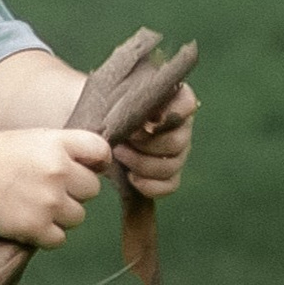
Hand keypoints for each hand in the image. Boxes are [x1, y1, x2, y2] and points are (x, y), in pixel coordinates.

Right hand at [0, 124, 110, 245]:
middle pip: (93, 189)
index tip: (87, 168)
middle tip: (50, 190)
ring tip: (37, 206)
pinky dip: (47, 235)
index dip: (97, 162)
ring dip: (62, 216)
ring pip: (78, 216)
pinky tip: (31, 222)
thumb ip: (66, 149)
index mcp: (59, 144)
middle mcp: (58, 171)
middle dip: (75, 192)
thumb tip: (97, 165)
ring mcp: (49, 201)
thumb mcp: (35, 138)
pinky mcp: (36, 227)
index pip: (101, 151)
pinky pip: (60, 238)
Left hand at [113, 81, 196, 200]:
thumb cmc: (106, 109)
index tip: (144, 121)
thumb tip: (142, 121)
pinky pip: (169, 186)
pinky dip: (149, 185)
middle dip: (146, 145)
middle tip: (123, 140)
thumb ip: (130, 101)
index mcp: (174, 100)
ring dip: (141, 164)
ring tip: (118, 154)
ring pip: (172, 166)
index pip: (188, 105)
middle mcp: (182, 127)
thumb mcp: (113, 98)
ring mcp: (178, 153)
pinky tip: (130, 177)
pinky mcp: (170, 176)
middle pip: (177, 142)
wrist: (95, 135)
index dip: (169, 115)